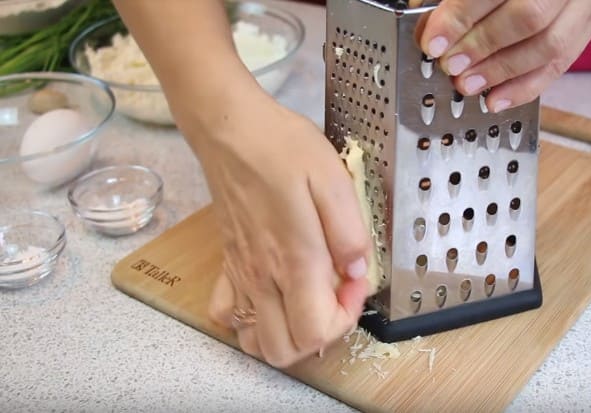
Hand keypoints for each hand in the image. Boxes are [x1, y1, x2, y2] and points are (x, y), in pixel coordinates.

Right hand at [176, 76, 370, 367]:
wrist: (230, 130)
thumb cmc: (282, 148)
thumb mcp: (332, 178)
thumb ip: (350, 231)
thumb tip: (358, 270)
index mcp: (294, 258)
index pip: (316, 330)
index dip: (346, 318)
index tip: (355, 281)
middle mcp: (262, 277)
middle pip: (285, 350)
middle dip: (320, 334)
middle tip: (335, 294)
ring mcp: (240, 275)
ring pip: (255, 343)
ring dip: (287, 335)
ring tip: (307, 300)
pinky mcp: (227, 265)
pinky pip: (227, 316)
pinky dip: (251, 320)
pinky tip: (272, 294)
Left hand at [412, 0, 590, 111]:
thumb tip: (430, 31)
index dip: (461, 17)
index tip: (434, 42)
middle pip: (528, 16)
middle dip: (483, 47)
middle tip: (451, 66)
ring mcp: (585, 1)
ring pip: (550, 45)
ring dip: (502, 72)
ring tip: (468, 85)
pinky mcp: (590, 20)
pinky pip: (562, 62)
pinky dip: (525, 87)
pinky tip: (496, 100)